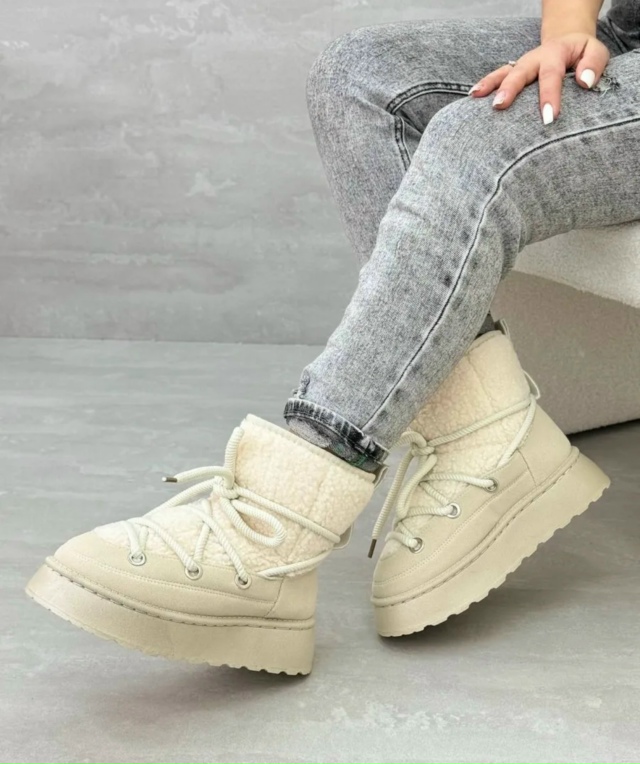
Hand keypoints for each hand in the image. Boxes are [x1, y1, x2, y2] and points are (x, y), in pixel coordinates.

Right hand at [468, 33, 610, 123]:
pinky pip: (496, 77)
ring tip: (476, 96)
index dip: (549, 96)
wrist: (567, 41)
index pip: (552, 76)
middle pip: (520, 73)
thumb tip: (585, 82)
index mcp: (555, 54)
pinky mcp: (512, 72)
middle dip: (510, 89)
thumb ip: (593, 64)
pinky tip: (472, 95)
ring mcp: (520, 66)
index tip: (550, 118)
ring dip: (490, 85)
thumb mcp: (596, 52)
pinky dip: (484, 84)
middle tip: (500, 106)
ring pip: (504, 73)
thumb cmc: (582, 53)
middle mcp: (534, 58)